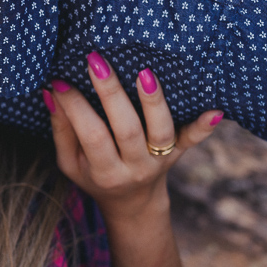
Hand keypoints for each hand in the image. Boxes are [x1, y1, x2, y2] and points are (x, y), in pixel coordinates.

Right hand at [44, 53, 220, 220]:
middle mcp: (135, 168)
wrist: (133, 205)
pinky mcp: (179, 153)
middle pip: (126, 129)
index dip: (75, 108)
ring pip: (161, 132)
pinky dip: (205, 128)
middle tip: (96, 61)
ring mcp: (160, 161)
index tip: (60, 81)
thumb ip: (62, 131)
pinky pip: (194, 141)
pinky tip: (215, 111)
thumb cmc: (96, 178)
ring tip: (145, 73)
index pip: (90, 135)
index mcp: (105, 172)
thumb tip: (51, 92)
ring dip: (154, 103)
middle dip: (110, 93)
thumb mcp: (71, 164)